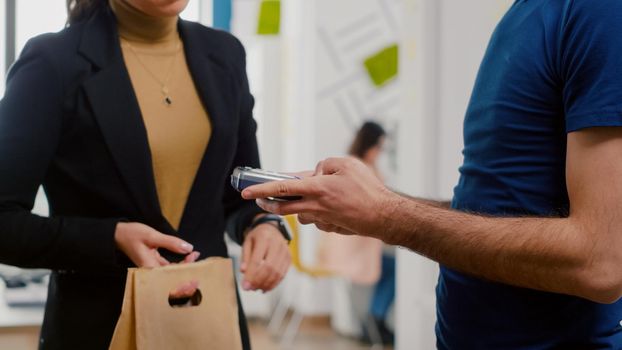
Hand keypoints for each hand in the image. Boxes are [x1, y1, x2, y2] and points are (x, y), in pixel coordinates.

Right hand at [114, 222, 200, 267]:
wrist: (118, 234)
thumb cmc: (132, 234)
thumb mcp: (152, 236)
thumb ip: (171, 242)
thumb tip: (188, 248)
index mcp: (150, 267)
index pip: (172, 273)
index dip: (186, 267)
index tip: (194, 256)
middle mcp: (151, 270)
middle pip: (173, 274)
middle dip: (187, 268)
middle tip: (197, 255)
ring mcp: (152, 267)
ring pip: (171, 270)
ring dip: (184, 264)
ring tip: (195, 255)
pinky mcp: (153, 263)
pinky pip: (168, 266)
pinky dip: (178, 262)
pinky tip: (187, 255)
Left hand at [240, 222, 290, 291]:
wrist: (272, 229)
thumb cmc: (257, 237)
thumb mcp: (247, 243)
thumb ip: (245, 257)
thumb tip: (244, 272)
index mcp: (264, 238)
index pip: (257, 260)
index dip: (251, 275)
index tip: (244, 286)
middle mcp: (277, 243)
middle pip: (269, 267)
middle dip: (259, 281)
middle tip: (250, 289)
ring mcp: (285, 251)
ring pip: (277, 273)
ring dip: (266, 284)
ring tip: (256, 289)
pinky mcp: (289, 258)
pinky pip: (282, 274)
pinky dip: (273, 283)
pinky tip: (265, 288)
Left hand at [241, 157, 395, 238]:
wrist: (383, 216)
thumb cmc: (367, 188)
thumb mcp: (347, 164)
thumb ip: (326, 164)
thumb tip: (315, 173)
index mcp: (317, 188)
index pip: (282, 188)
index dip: (261, 189)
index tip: (245, 191)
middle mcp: (315, 206)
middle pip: (283, 207)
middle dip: (268, 203)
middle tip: (260, 198)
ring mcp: (322, 219)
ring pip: (300, 213)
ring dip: (299, 205)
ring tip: (314, 195)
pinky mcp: (329, 227)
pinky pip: (317, 218)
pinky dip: (319, 211)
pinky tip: (334, 207)